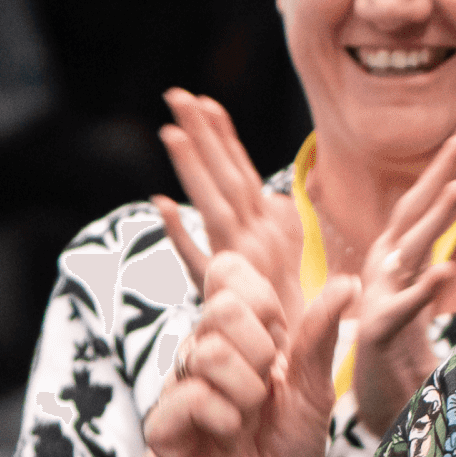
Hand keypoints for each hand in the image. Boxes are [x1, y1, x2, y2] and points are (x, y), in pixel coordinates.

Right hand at [148, 249, 355, 456]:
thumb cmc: (291, 449)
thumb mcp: (314, 389)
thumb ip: (319, 336)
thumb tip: (347, 282)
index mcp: (233, 336)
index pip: (228, 273)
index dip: (260, 300)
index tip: (279, 345)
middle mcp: (198, 354)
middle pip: (220, 308)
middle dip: (262, 352)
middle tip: (266, 391)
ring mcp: (176, 389)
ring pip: (208, 353)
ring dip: (247, 394)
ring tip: (248, 421)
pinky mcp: (162, 427)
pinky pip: (192, 397)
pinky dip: (225, 420)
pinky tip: (228, 440)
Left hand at [153, 88, 301, 299]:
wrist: (296, 361)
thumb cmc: (279, 310)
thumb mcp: (265, 259)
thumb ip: (235, 227)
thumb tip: (179, 200)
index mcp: (271, 224)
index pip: (242, 171)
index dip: (223, 137)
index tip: (204, 102)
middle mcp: (260, 235)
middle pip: (229, 176)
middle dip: (206, 134)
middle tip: (177, 95)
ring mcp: (246, 258)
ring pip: (217, 203)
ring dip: (195, 165)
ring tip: (172, 128)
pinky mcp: (230, 288)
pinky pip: (199, 257)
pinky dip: (179, 232)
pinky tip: (159, 204)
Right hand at [350, 129, 455, 430]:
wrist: (379, 414)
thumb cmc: (402, 362)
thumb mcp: (416, 310)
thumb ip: (426, 279)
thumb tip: (447, 252)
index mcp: (394, 266)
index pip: (418, 209)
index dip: (439, 172)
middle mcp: (383, 276)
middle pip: (411, 216)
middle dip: (438, 174)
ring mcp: (379, 303)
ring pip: (407, 252)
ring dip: (436, 217)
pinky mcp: (379, 337)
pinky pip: (404, 309)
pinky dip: (426, 289)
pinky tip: (449, 270)